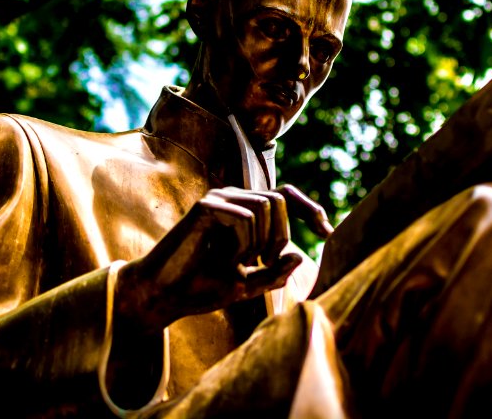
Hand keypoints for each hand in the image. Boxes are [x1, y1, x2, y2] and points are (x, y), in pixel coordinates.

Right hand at [125, 185, 332, 330]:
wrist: (164, 295)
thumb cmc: (201, 288)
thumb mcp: (247, 284)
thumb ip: (274, 273)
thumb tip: (302, 257)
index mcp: (244, 211)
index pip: (286, 196)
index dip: (310, 209)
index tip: (327, 232)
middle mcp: (233, 198)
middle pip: (280, 200)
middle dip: (281, 235)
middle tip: (266, 262)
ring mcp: (218, 199)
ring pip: (265, 206)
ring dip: (260, 242)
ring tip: (240, 263)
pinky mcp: (206, 206)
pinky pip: (245, 217)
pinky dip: (242, 244)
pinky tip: (225, 260)